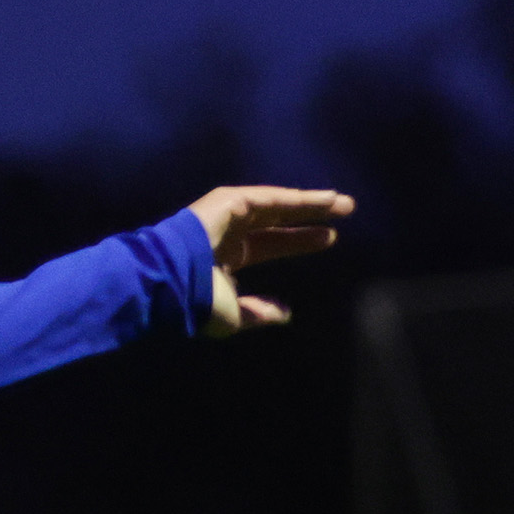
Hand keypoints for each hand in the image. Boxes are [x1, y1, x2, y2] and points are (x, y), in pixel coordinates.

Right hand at [180, 185, 355, 335]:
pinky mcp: (226, 201)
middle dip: (309, 217)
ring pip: (276, 205)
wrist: (169, 284)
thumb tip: (285, 313)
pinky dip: (295, 198)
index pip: (271, 244)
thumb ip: (259, 313)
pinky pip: (268, 197)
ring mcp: (226, 214)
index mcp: (227, 256)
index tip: (329, 238)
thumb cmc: (196, 303)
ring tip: (342, 203)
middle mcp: (229, 231)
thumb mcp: (233, 316)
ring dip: (309, 203)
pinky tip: (322, 200)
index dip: (299, 240)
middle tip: (344, 214)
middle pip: (278, 220)